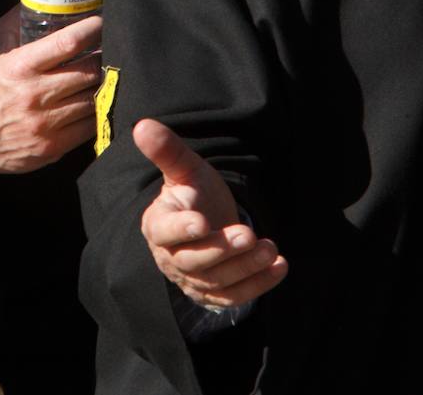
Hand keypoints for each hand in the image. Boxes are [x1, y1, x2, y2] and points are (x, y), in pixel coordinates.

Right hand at [0, 12, 102, 208]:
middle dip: (101, 59)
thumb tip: (37, 0)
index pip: (67, 43)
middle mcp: (35, 95)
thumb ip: (13, 23)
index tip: (100, 24)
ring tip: (99, 77)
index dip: (91, 30)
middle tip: (104, 52)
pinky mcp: (53, 147)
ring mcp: (46, 124)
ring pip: (93, 99)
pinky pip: (90, 126)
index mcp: (21, 66)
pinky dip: (95, 112)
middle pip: (88, 71)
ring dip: (100, 86)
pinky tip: (91, 103)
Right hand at [135, 118, 287, 309]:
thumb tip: (143, 125)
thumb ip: (167, 150)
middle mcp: (171, 258)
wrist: (207, 223)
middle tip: (247, 234)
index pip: (165, 231)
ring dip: (245, 266)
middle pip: (193, 261)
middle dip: (222, 249)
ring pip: (217, 281)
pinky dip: (258, 285)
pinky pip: (235, 297)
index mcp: (158, 225)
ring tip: (270, 248)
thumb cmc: (194, 194)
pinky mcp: (214, 295)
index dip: (181, 229)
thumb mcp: (185, 169)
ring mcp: (192, 280)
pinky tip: (279, 266)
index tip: (201, 222)